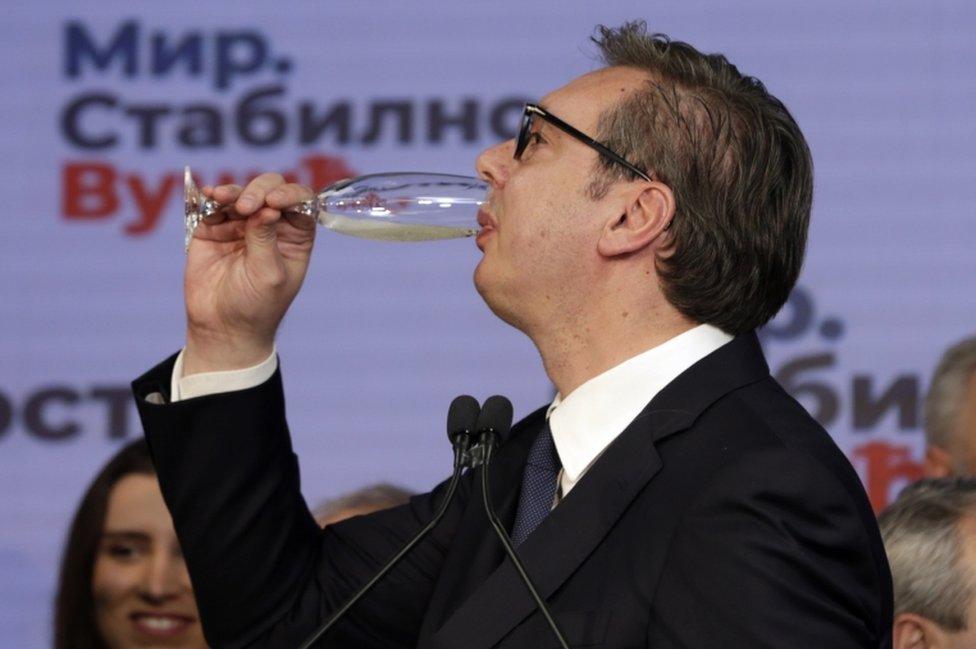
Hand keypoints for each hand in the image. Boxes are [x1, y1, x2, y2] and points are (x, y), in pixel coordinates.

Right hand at [181, 173, 316, 374]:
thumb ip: (265, 239)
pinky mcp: (213, 229)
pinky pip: (214, 205)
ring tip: (223, 199)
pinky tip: (210, 196)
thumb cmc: (256, 306)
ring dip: (234, 192)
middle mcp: (271, 225)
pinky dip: (212, 198)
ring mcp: (241, 224)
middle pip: (271, 190)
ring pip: (241, 193)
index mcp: (296, 236)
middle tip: (247, 206)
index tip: (275, 202)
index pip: (301, 203)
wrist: (222, 327)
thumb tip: (267, 207)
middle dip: (260, 190)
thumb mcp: (268, 275)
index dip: (291, 195)